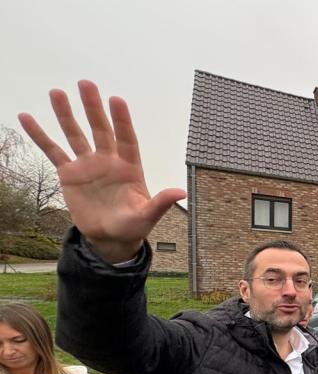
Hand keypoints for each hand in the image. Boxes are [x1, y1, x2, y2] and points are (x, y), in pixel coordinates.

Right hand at [18, 81, 185, 262]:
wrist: (110, 238)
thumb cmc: (133, 226)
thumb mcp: (147, 216)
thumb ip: (161, 203)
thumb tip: (181, 192)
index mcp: (130, 167)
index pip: (126, 139)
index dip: (122, 121)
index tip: (116, 100)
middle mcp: (108, 161)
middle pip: (100, 129)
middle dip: (93, 108)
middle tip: (86, 83)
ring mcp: (88, 165)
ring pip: (75, 135)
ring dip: (66, 115)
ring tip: (56, 92)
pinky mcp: (70, 174)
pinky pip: (53, 151)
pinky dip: (40, 135)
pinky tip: (27, 117)